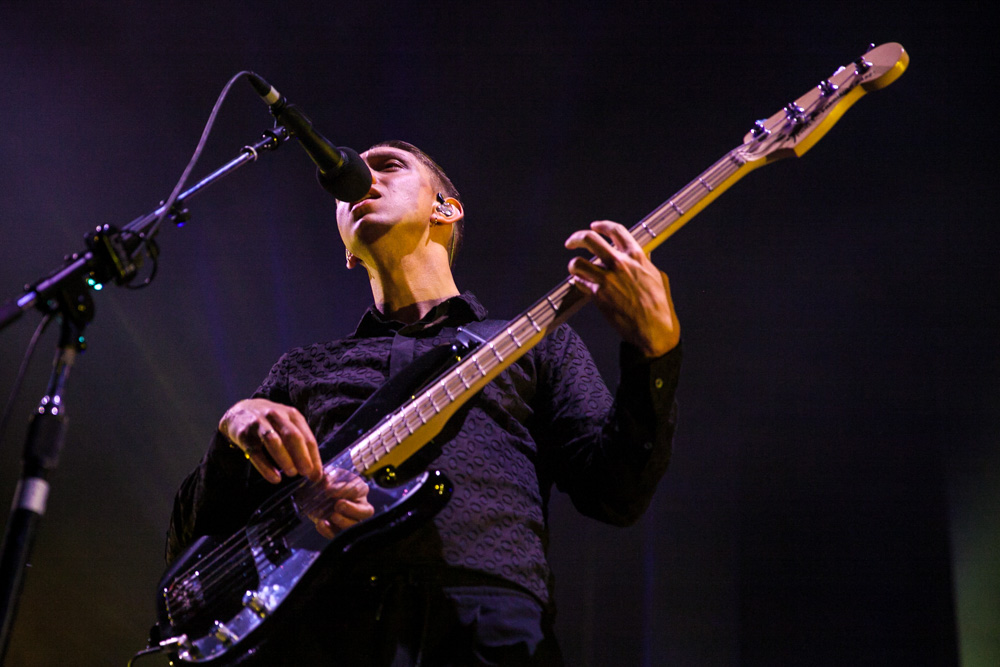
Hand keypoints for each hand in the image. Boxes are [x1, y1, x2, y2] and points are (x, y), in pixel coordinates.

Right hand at [219, 398, 322, 483]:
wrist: (240, 410)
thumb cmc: (271, 422)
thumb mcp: (288, 426)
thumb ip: (301, 445)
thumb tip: (315, 472)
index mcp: (292, 415)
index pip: (306, 437)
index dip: (314, 457)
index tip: (316, 474)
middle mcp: (276, 416)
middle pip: (292, 436)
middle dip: (301, 456)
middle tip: (306, 472)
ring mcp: (259, 424)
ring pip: (273, 441)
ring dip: (285, 459)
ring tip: (292, 473)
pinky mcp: (244, 434)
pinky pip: (255, 452)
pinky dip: (266, 467)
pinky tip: (275, 478)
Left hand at [304, 468, 374, 538]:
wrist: (316, 495)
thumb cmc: (327, 482)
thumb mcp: (328, 475)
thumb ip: (325, 476)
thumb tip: (322, 480)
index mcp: (360, 489)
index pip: (359, 490)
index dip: (344, 491)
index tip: (328, 490)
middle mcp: (360, 506)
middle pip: (367, 512)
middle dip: (353, 509)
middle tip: (338, 505)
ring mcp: (351, 520)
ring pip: (356, 526)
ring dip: (344, 522)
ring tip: (331, 516)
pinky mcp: (339, 530)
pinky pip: (338, 535)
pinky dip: (329, 531)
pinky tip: (320, 523)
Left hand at [565, 220, 679, 357]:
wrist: (654, 329)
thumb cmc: (659, 305)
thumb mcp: (657, 276)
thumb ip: (644, 263)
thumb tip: (641, 256)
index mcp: (636, 256)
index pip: (616, 230)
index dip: (602, 226)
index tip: (594, 227)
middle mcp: (619, 263)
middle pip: (589, 239)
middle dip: (576, 238)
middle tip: (571, 243)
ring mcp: (607, 279)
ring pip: (577, 263)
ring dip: (573, 265)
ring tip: (575, 269)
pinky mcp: (597, 295)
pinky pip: (579, 283)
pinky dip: (579, 283)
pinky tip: (583, 286)